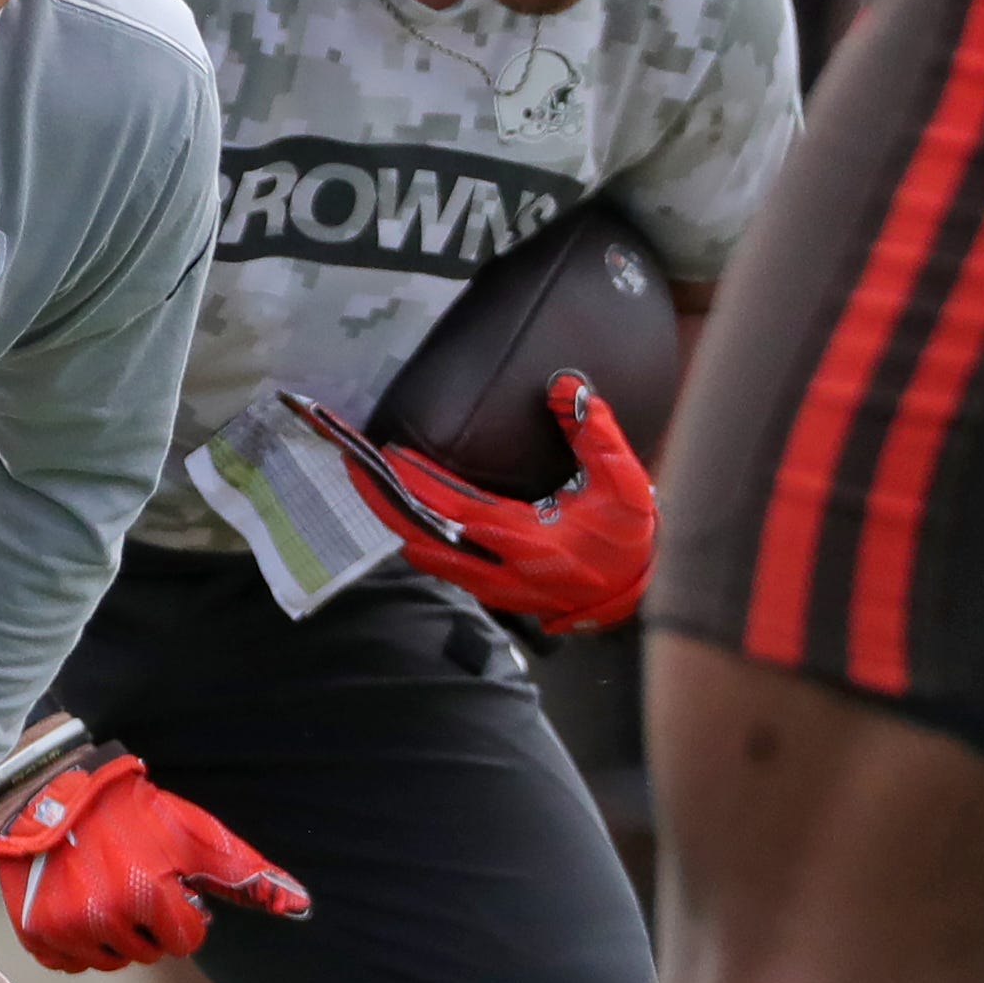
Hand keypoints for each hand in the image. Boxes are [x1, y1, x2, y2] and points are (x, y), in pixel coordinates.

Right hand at [0, 748, 310, 973]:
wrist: (47, 790)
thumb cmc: (127, 809)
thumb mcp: (192, 833)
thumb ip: (245, 874)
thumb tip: (302, 906)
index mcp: (148, 896)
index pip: (186, 941)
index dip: (182, 912)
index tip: (165, 884)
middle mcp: (104, 918)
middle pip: (148, 953)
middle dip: (148, 924)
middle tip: (132, 882)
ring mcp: (66, 928)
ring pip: (110, 961)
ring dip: (114, 934)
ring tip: (104, 889)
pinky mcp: (35, 934)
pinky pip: (70, 963)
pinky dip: (76, 942)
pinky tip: (77, 903)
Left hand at [344, 374, 657, 634]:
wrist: (630, 595)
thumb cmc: (627, 538)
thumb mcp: (625, 481)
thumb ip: (594, 433)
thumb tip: (563, 387)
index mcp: (526, 541)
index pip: (454, 510)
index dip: (417, 484)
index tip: (390, 454)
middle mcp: (499, 569)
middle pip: (424, 536)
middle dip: (385, 501)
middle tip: (353, 464)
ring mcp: (491, 585)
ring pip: (427, 554)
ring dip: (396, 520)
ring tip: (367, 484)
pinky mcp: (492, 590)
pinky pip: (442, 564)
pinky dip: (417, 538)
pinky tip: (401, 515)